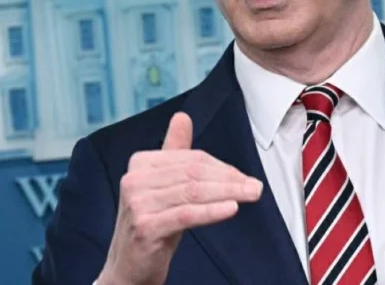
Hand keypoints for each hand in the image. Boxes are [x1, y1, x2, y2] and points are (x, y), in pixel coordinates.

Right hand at [96, 112, 262, 284]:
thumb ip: (173, 152)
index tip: (243, 177)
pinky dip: (212, 211)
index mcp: (140, 164)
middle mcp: (134, 180)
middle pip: (193, 173)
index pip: (190, 158)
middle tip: (254, 186)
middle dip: (229, 179)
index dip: (221, 167)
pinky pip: (186, 214)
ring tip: (250, 195)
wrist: (129, 266)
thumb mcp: (163, 186)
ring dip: (227, 193)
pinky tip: (231, 209)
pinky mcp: (145, 227)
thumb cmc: (152, 224)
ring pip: (193, 192)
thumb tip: (182, 117)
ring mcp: (137, 204)